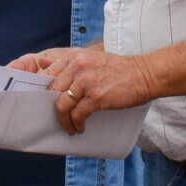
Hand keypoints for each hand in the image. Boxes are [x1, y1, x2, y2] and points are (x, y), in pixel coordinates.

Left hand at [9, 45, 157, 134]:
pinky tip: (79, 128)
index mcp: (74, 57)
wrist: (145, 73)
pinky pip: (78, 114)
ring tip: (69, 127)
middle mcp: (78, 67)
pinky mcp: (97, 97)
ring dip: (63, 120)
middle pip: (51, 91)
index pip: (46, 74)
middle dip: (50, 108)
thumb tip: (56, 87)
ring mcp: (87, 81)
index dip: (39, 91)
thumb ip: (74, 69)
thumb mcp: (92, 60)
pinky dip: (76, 124)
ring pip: (61, 105)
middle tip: (55, 118)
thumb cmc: (119, 70)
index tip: (39, 103)